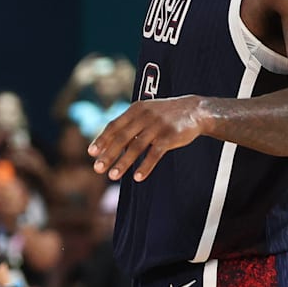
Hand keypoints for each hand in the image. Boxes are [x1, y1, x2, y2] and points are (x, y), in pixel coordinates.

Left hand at [87, 95, 207, 181]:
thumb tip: (110, 144)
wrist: (196, 110)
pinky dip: (145, 166)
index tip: (91, 153)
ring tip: (112, 176)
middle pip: (122, 137)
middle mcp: (144, 116)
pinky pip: (155, 153)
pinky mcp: (170, 136)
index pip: (114, 125)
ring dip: (123, 162)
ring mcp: (157, 126)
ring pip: (136, 146)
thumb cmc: (166, 115)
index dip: (102, 139)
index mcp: (136, 109)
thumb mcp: (147, 112)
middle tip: (97, 168)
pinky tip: (137, 177)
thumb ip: (130, 125)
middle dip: (108, 154)